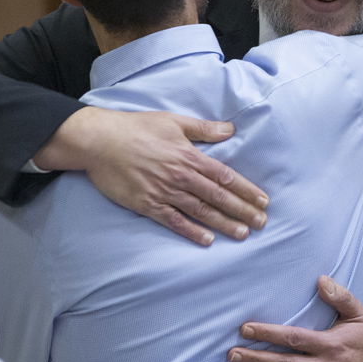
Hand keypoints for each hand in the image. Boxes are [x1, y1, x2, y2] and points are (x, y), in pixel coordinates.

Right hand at [34, 107, 267, 245]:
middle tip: (262, 223)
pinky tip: (206, 240)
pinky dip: (191, 231)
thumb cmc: (136, 127)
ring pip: (200, 211)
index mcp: (189, 155)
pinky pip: (173, 221)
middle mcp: (180, 176)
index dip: (246, 190)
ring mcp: (164, 192)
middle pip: (218, 196)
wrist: (100, 141)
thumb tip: (230, 129)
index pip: (225, 176)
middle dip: (242, 210)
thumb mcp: (173, 121)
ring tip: (242, 234)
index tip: (263, 201)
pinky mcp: (147, 204)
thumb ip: (203, 129)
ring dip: (223, 224)